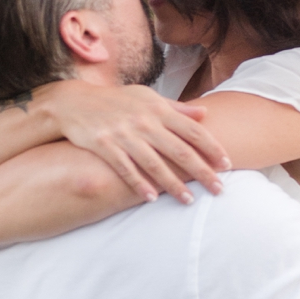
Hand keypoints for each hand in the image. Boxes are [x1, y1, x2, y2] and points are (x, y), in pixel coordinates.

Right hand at [38, 79, 231, 204]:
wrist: (73, 102)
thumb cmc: (116, 102)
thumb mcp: (146, 98)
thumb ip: (175, 108)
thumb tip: (204, 114)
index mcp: (157, 109)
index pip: (191, 130)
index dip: (211, 147)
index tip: (227, 164)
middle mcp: (144, 122)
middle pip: (179, 150)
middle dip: (201, 171)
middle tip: (219, 189)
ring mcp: (124, 134)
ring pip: (154, 163)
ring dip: (173, 183)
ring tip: (189, 200)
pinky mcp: (104, 145)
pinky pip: (125, 169)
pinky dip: (138, 184)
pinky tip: (151, 198)